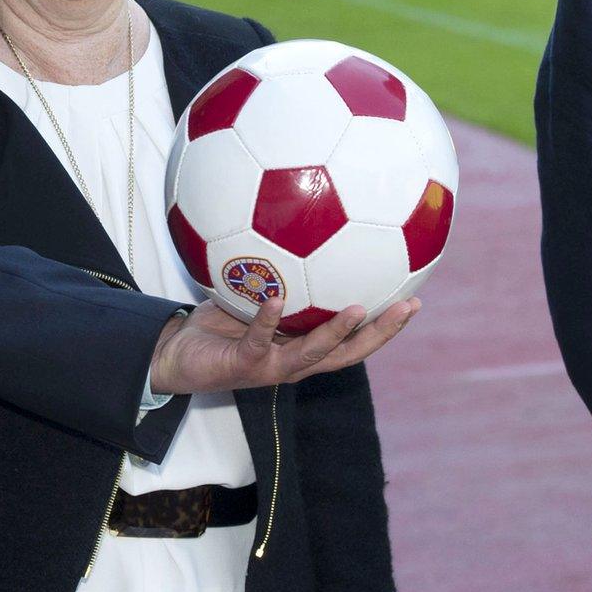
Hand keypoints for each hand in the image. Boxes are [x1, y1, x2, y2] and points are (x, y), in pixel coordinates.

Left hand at [147, 294, 419, 395]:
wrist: (175, 354)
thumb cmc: (216, 322)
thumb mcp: (252, 291)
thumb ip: (277, 268)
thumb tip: (300, 224)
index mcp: (303, 345)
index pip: (354, 339)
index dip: (386, 325)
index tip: (415, 299)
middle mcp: (294, 361)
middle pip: (350, 352)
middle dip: (382, 332)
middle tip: (410, 306)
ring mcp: (271, 367)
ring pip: (313, 354)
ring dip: (337, 332)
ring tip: (359, 309)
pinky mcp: (242, 365)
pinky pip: (259, 341)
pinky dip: (269, 320)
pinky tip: (277, 298)